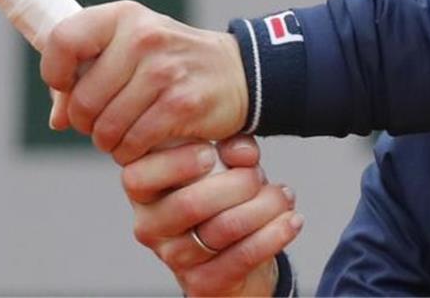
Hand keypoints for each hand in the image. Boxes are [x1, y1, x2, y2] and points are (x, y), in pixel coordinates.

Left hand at [41, 1, 249, 162]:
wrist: (236, 72)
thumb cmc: (170, 62)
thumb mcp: (129, 50)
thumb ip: (87, 75)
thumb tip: (58, 119)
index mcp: (123, 17)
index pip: (63, 40)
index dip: (55, 73)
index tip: (68, 87)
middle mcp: (143, 37)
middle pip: (82, 99)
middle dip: (86, 122)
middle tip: (104, 122)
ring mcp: (164, 70)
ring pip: (106, 127)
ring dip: (109, 142)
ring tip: (125, 133)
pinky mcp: (182, 103)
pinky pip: (134, 143)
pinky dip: (132, 152)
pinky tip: (142, 143)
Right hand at [125, 136, 302, 296]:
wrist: (235, 251)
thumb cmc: (222, 195)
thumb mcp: (223, 161)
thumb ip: (229, 146)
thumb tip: (242, 152)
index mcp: (144, 190)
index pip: (138, 176)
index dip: (176, 163)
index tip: (210, 153)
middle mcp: (150, 226)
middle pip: (189, 204)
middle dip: (236, 184)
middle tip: (257, 176)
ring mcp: (173, 258)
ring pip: (222, 229)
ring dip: (263, 208)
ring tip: (282, 197)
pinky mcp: (201, 283)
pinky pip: (242, 257)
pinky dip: (273, 235)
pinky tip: (291, 221)